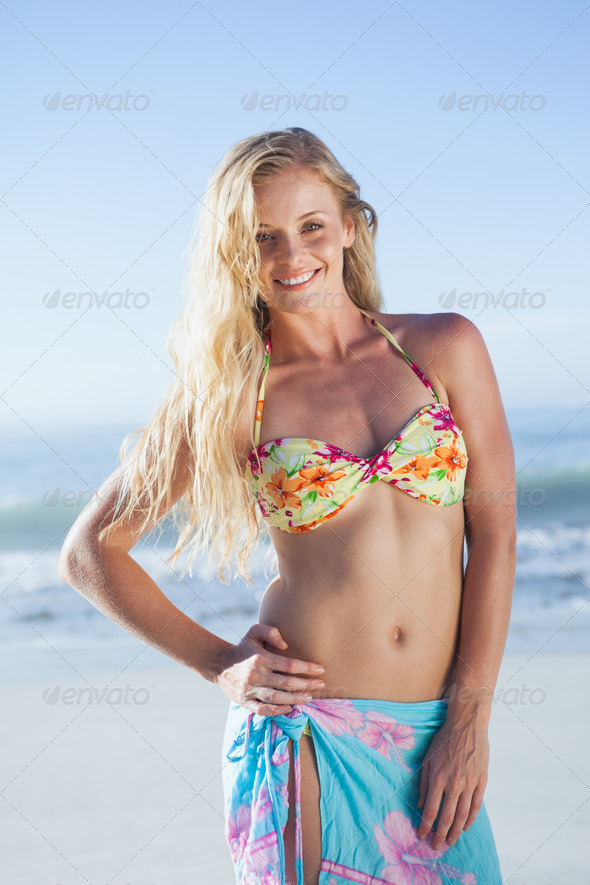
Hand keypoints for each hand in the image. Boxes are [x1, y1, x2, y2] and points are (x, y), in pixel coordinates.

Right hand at [212, 623, 325, 715]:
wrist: (220, 665)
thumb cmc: (243, 648)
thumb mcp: (254, 632)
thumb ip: (271, 632)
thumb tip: (285, 645)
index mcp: (260, 658)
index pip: (288, 665)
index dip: (306, 668)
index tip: (321, 669)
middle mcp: (255, 675)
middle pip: (285, 683)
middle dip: (306, 685)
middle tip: (321, 685)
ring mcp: (250, 690)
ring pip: (276, 698)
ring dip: (295, 699)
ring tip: (310, 698)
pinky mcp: (245, 702)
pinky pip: (262, 710)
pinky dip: (276, 711)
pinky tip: (289, 708)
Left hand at [416, 717, 488, 850]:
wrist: (467, 725)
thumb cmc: (444, 740)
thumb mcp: (427, 758)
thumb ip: (423, 783)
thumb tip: (420, 805)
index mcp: (438, 777)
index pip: (431, 809)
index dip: (426, 826)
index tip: (421, 836)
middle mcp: (454, 783)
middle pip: (447, 817)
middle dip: (440, 835)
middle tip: (436, 847)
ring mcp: (470, 783)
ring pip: (462, 815)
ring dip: (455, 831)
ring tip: (450, 842)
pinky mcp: (482, 781)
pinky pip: (476, 805)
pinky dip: (470, 819)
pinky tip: (465, 827)